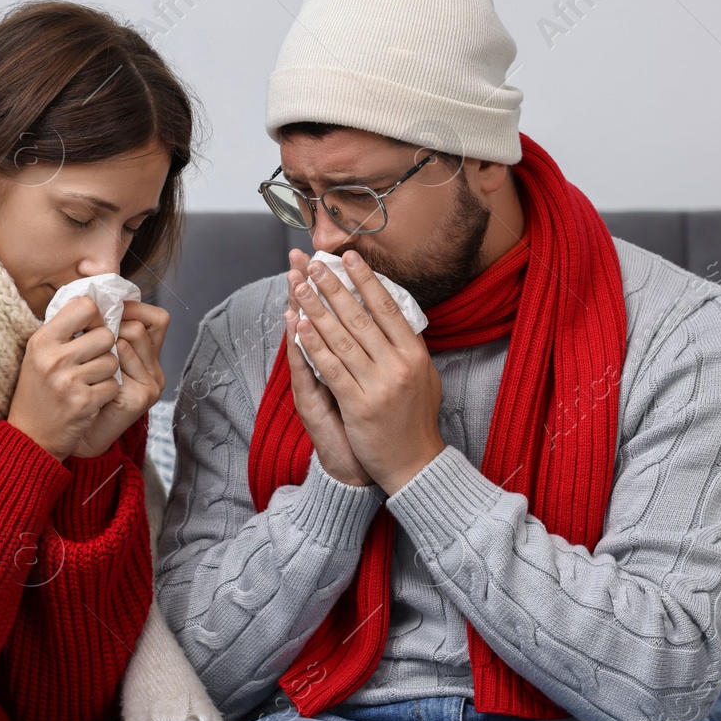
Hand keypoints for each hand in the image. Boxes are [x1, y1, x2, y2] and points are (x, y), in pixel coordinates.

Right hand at [8, 296, 122, 460]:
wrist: (30, 437)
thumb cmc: (39, 390)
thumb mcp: (40, 354)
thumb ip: (65, 329)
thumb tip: (98, 305)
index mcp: (42, 340)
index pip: (85, 306)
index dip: (96, 317)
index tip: (92, 330)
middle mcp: (53, 358)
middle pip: (106, 334)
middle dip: (105, 348)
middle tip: (91, 362)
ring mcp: (69, 381)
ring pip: (113, 361)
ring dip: (107, 373)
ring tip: (88, 382)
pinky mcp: (84, 402)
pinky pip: (113, 385)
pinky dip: (107, 393)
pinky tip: (90, 399)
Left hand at [68, 299, 169, 458]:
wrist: (60, 435)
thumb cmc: (68, 391)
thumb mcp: (85, 354)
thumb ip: (96, 329)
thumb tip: (93, 294)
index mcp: (145, 355)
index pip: (156, 318)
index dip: (132, 308)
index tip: (101, 312)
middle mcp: (154, 368)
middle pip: (140, 323)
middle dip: (110, 325)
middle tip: (85, 338)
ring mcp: (151, 383)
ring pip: (131, 335)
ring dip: (102, 342)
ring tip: (85, 361)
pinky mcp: (142, 397)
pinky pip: (121, 360)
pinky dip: (101, 360)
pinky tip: (88, 377)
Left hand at [291, 248, 445, 494]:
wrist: (414, 464)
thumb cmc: (415, 419)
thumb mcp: (423, 377)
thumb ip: (408, 347)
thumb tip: (394, 314)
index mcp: (415, 354)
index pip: (387, 307)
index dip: (366, 280)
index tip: (349, 257)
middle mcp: (398, 365)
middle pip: (360, 317)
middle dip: (333, 286)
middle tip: (314, 263)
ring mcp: (378, 385)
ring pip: (341, 338)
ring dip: (316, 308)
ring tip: (299, 285)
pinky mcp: (358, 406)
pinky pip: (330, 368)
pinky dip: (312, 344)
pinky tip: (298, 326)